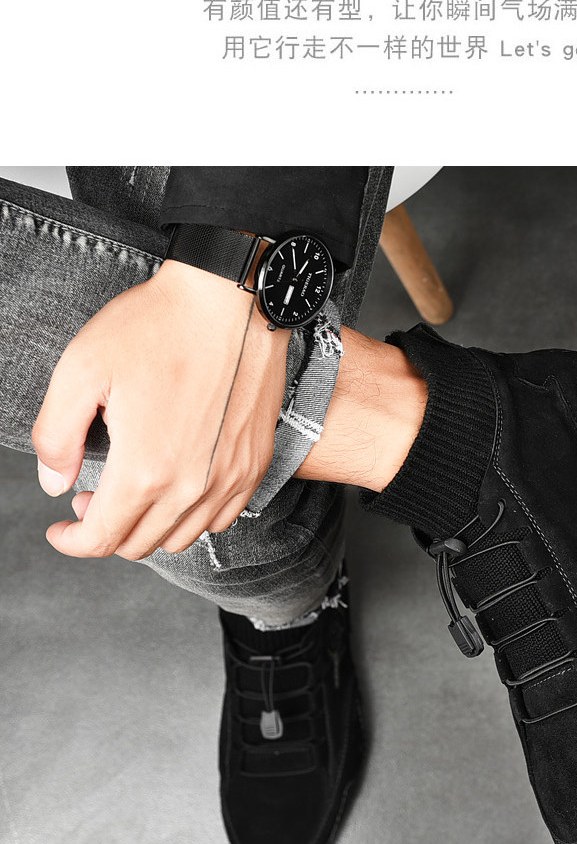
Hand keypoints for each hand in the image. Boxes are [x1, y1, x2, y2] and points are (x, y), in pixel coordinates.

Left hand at [32, 260, 289, 559]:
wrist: (232, 299)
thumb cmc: (159, 325)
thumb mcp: (81, 369)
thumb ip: (56, 435)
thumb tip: (55, 482)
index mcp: (145, 469)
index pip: (101, 539)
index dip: (71, 541)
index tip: (60, 528)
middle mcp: (192, 486)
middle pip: (140, 544)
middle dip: (105, 530)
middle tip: (89, 499)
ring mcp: (229, 478)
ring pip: (182, 537)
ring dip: (149, 527)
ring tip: (133, 493)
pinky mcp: (254, 463)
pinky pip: (221, 518)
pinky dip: (193, 516)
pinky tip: (177, 486)